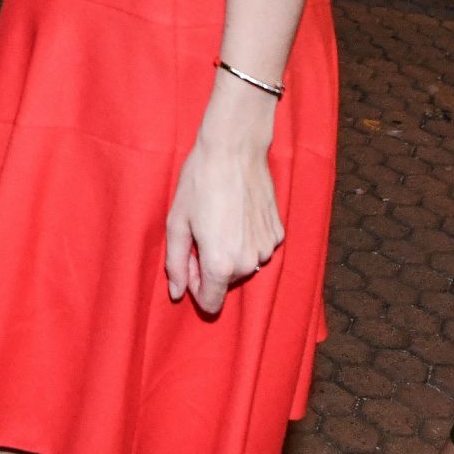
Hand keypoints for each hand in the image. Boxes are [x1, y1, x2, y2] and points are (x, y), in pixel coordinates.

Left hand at [164, 108, 283, 316]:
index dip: (195, 286)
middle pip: (225, 282)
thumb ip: (175, 264)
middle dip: (211, 264)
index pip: (210, 304)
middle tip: (201, 230)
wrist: (235, 150)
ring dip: (230, 251)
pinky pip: (258, 247)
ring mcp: (267, 248)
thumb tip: (177, 293)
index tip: (190, 259)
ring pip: (243, 265)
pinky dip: (247, 238)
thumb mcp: (177, 223)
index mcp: (220, 264)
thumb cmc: (200, 182)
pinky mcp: (278, 233)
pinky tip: (238, 213)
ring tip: (220, 218)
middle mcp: (248, 262)